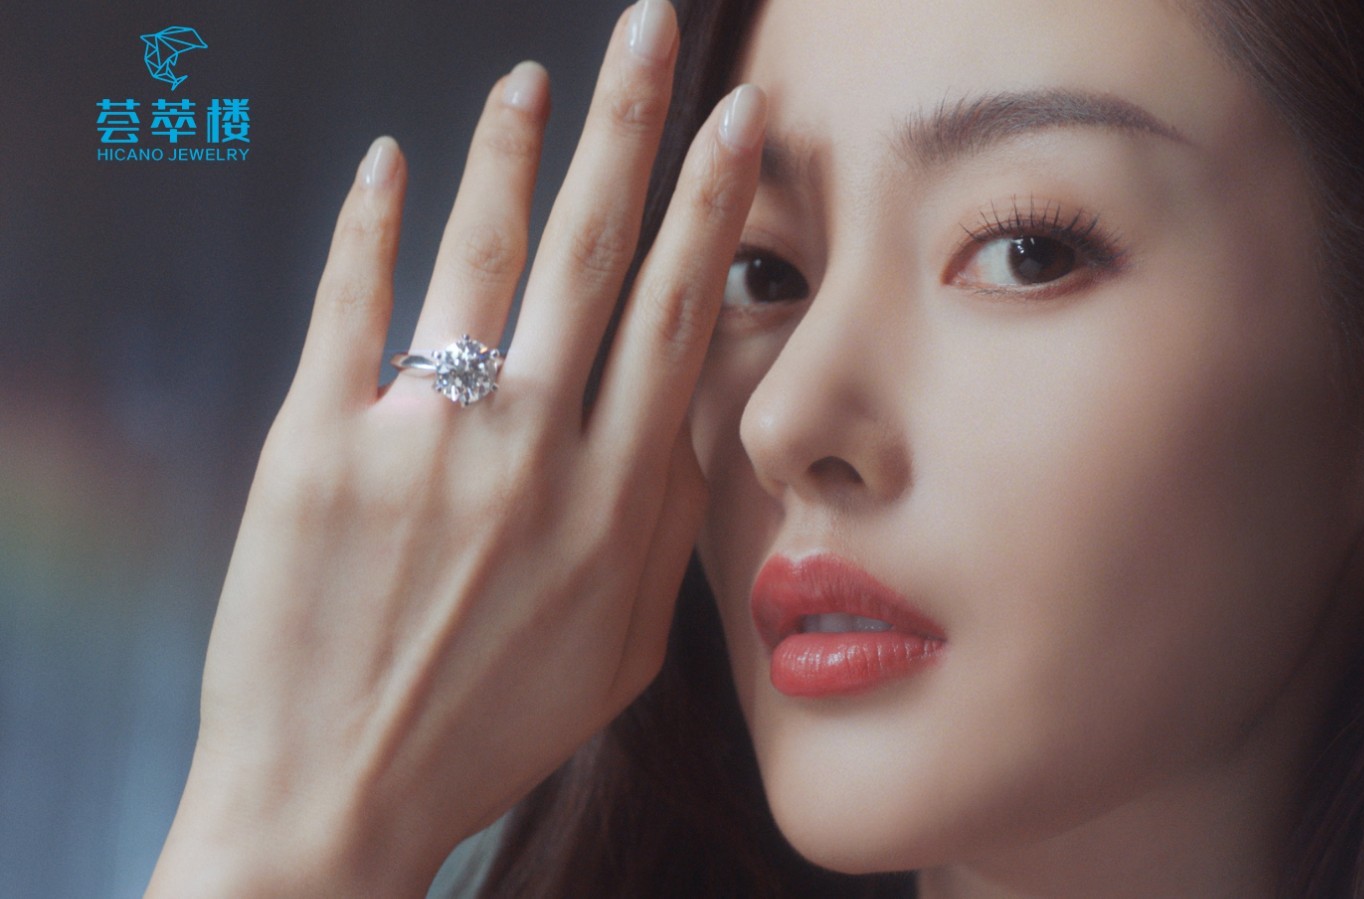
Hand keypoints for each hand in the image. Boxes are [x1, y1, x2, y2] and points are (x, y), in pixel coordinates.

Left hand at [146, 2, 765, 893]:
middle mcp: (531, 456)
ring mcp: (419, 445)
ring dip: (509, 152)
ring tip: (531, 77)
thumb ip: (668, 526)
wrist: (334, 797)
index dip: (708, 205)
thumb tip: (691, 412)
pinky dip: (369, 223)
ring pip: (478, 259)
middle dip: (630, 128)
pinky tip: (388, 161)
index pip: (673, 314)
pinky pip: (349, 307)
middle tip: (650, 32)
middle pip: (591, 257)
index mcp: (614, 503)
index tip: (733, 120)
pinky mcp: (315, 448)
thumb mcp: (625, 648)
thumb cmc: (490, 725)